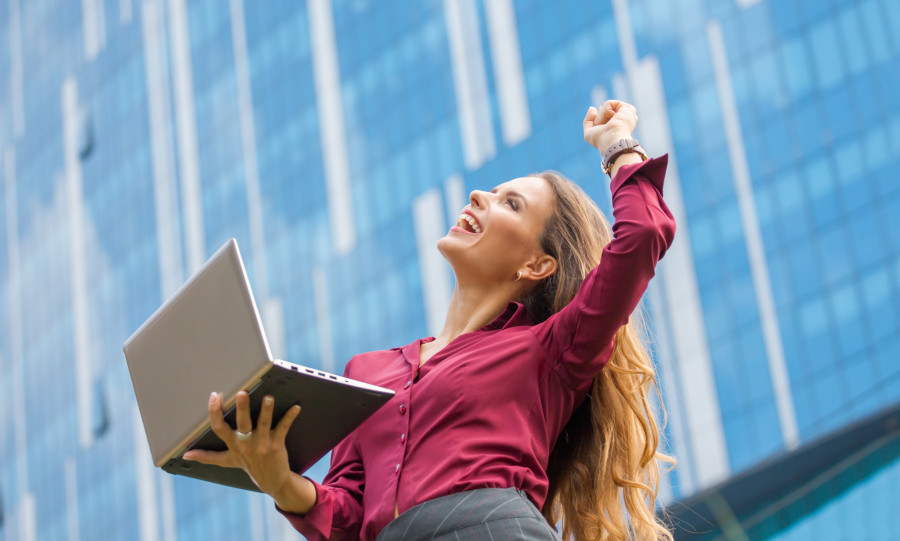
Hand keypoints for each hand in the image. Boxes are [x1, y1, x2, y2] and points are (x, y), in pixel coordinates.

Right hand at [183, 391, 301, 498]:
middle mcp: (246, 444)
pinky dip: (290, 417)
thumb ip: (207, 457)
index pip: (219, 428)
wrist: (272, 481)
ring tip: (268, 398)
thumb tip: (186, 454)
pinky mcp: (277, 444)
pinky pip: (283, 428)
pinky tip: (296, 407)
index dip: (215, 412)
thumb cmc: (249, 466)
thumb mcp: (227, 461)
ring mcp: (262, 444)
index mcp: (233, 445)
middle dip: (241, 408)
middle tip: (241, 393)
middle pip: (242, 424)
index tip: (214, 396)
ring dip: (266, 410)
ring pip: (264, 424)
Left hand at [583, 100, 637, 151]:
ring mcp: (626, 114)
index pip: (601, 116)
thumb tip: (592, 108)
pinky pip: (608, 104)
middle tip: (605, 128)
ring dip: (601, 117)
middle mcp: (622, 119)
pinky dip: (606, 112)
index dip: (597, 122)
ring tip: (609, 125)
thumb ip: (588, 120)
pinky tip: (613, 119)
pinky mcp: (627, 108)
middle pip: (602, 110)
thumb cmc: (602, 141)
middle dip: (599, 119)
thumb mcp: (589, 133)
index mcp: (616, 125)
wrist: (612, 141)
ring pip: (605, 106)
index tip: (601, 132)